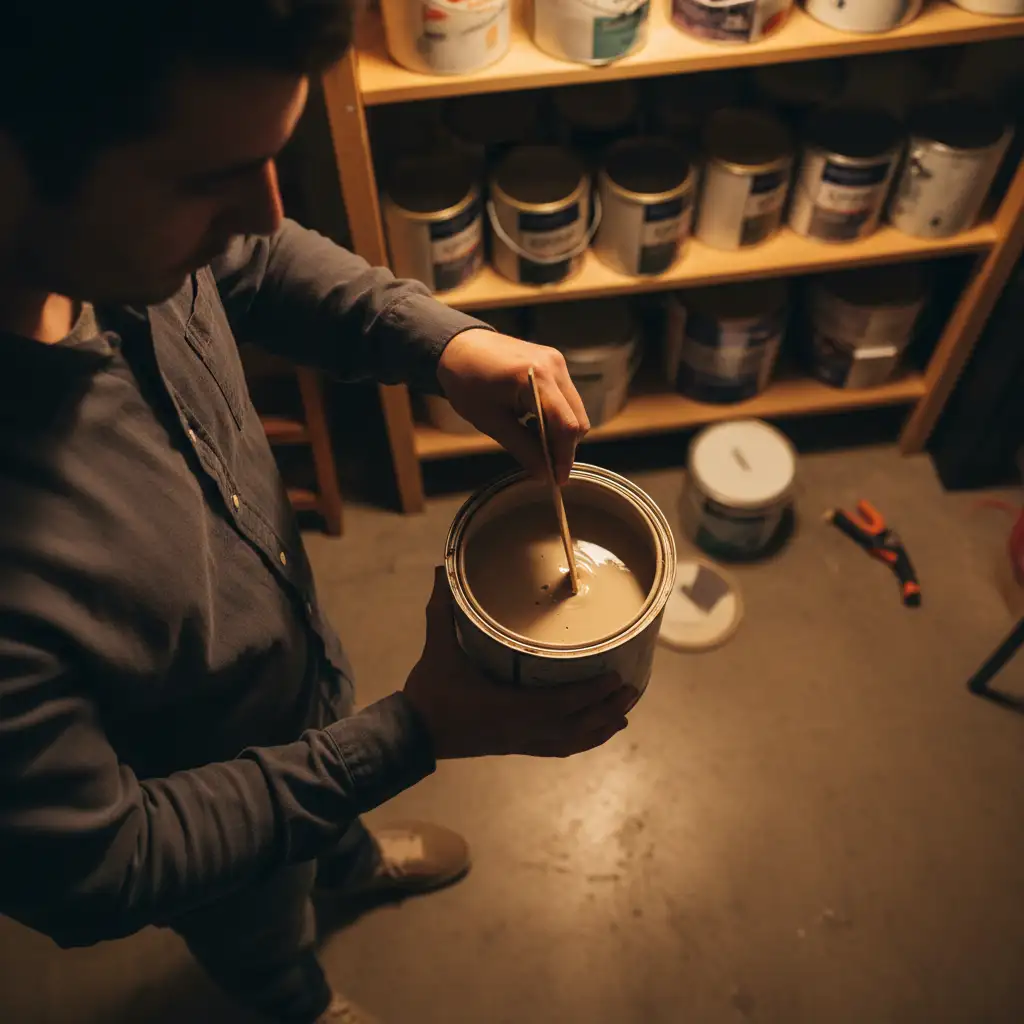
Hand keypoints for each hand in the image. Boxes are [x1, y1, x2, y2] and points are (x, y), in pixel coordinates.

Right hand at [404, 567, 634, 758]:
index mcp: (510, 709)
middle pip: (577, 726)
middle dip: (607, 709)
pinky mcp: (516, 748)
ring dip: (600, 728)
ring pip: (571, 742)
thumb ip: (443, 610)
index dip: (591, 694)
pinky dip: (581, 742)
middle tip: (632, 690)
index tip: (616, 678)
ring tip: (624, 714)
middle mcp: (522, 730)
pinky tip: (595, 734)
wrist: (412, 735)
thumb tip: (440, 570)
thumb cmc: (430, 692)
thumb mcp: (438, 648)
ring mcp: (521, 743)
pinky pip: (557, 749)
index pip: (561, 705)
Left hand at [437, 328, 589, 484]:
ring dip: (560, 431)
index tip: (557, 479)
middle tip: (543, 462)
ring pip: (575, 410)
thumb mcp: (491, 422)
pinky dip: (556, 416)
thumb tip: (544, 475)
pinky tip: (533, 420)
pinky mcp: (555, 362)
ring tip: (531, 437)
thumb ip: (522, 449)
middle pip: (577, 419)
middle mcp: (554, 366)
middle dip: (564, 446)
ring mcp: (557, 362)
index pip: (566, 425)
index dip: (564, 456)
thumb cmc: (467, 382)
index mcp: (535, 378)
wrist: (459, 347)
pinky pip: (566, 398)